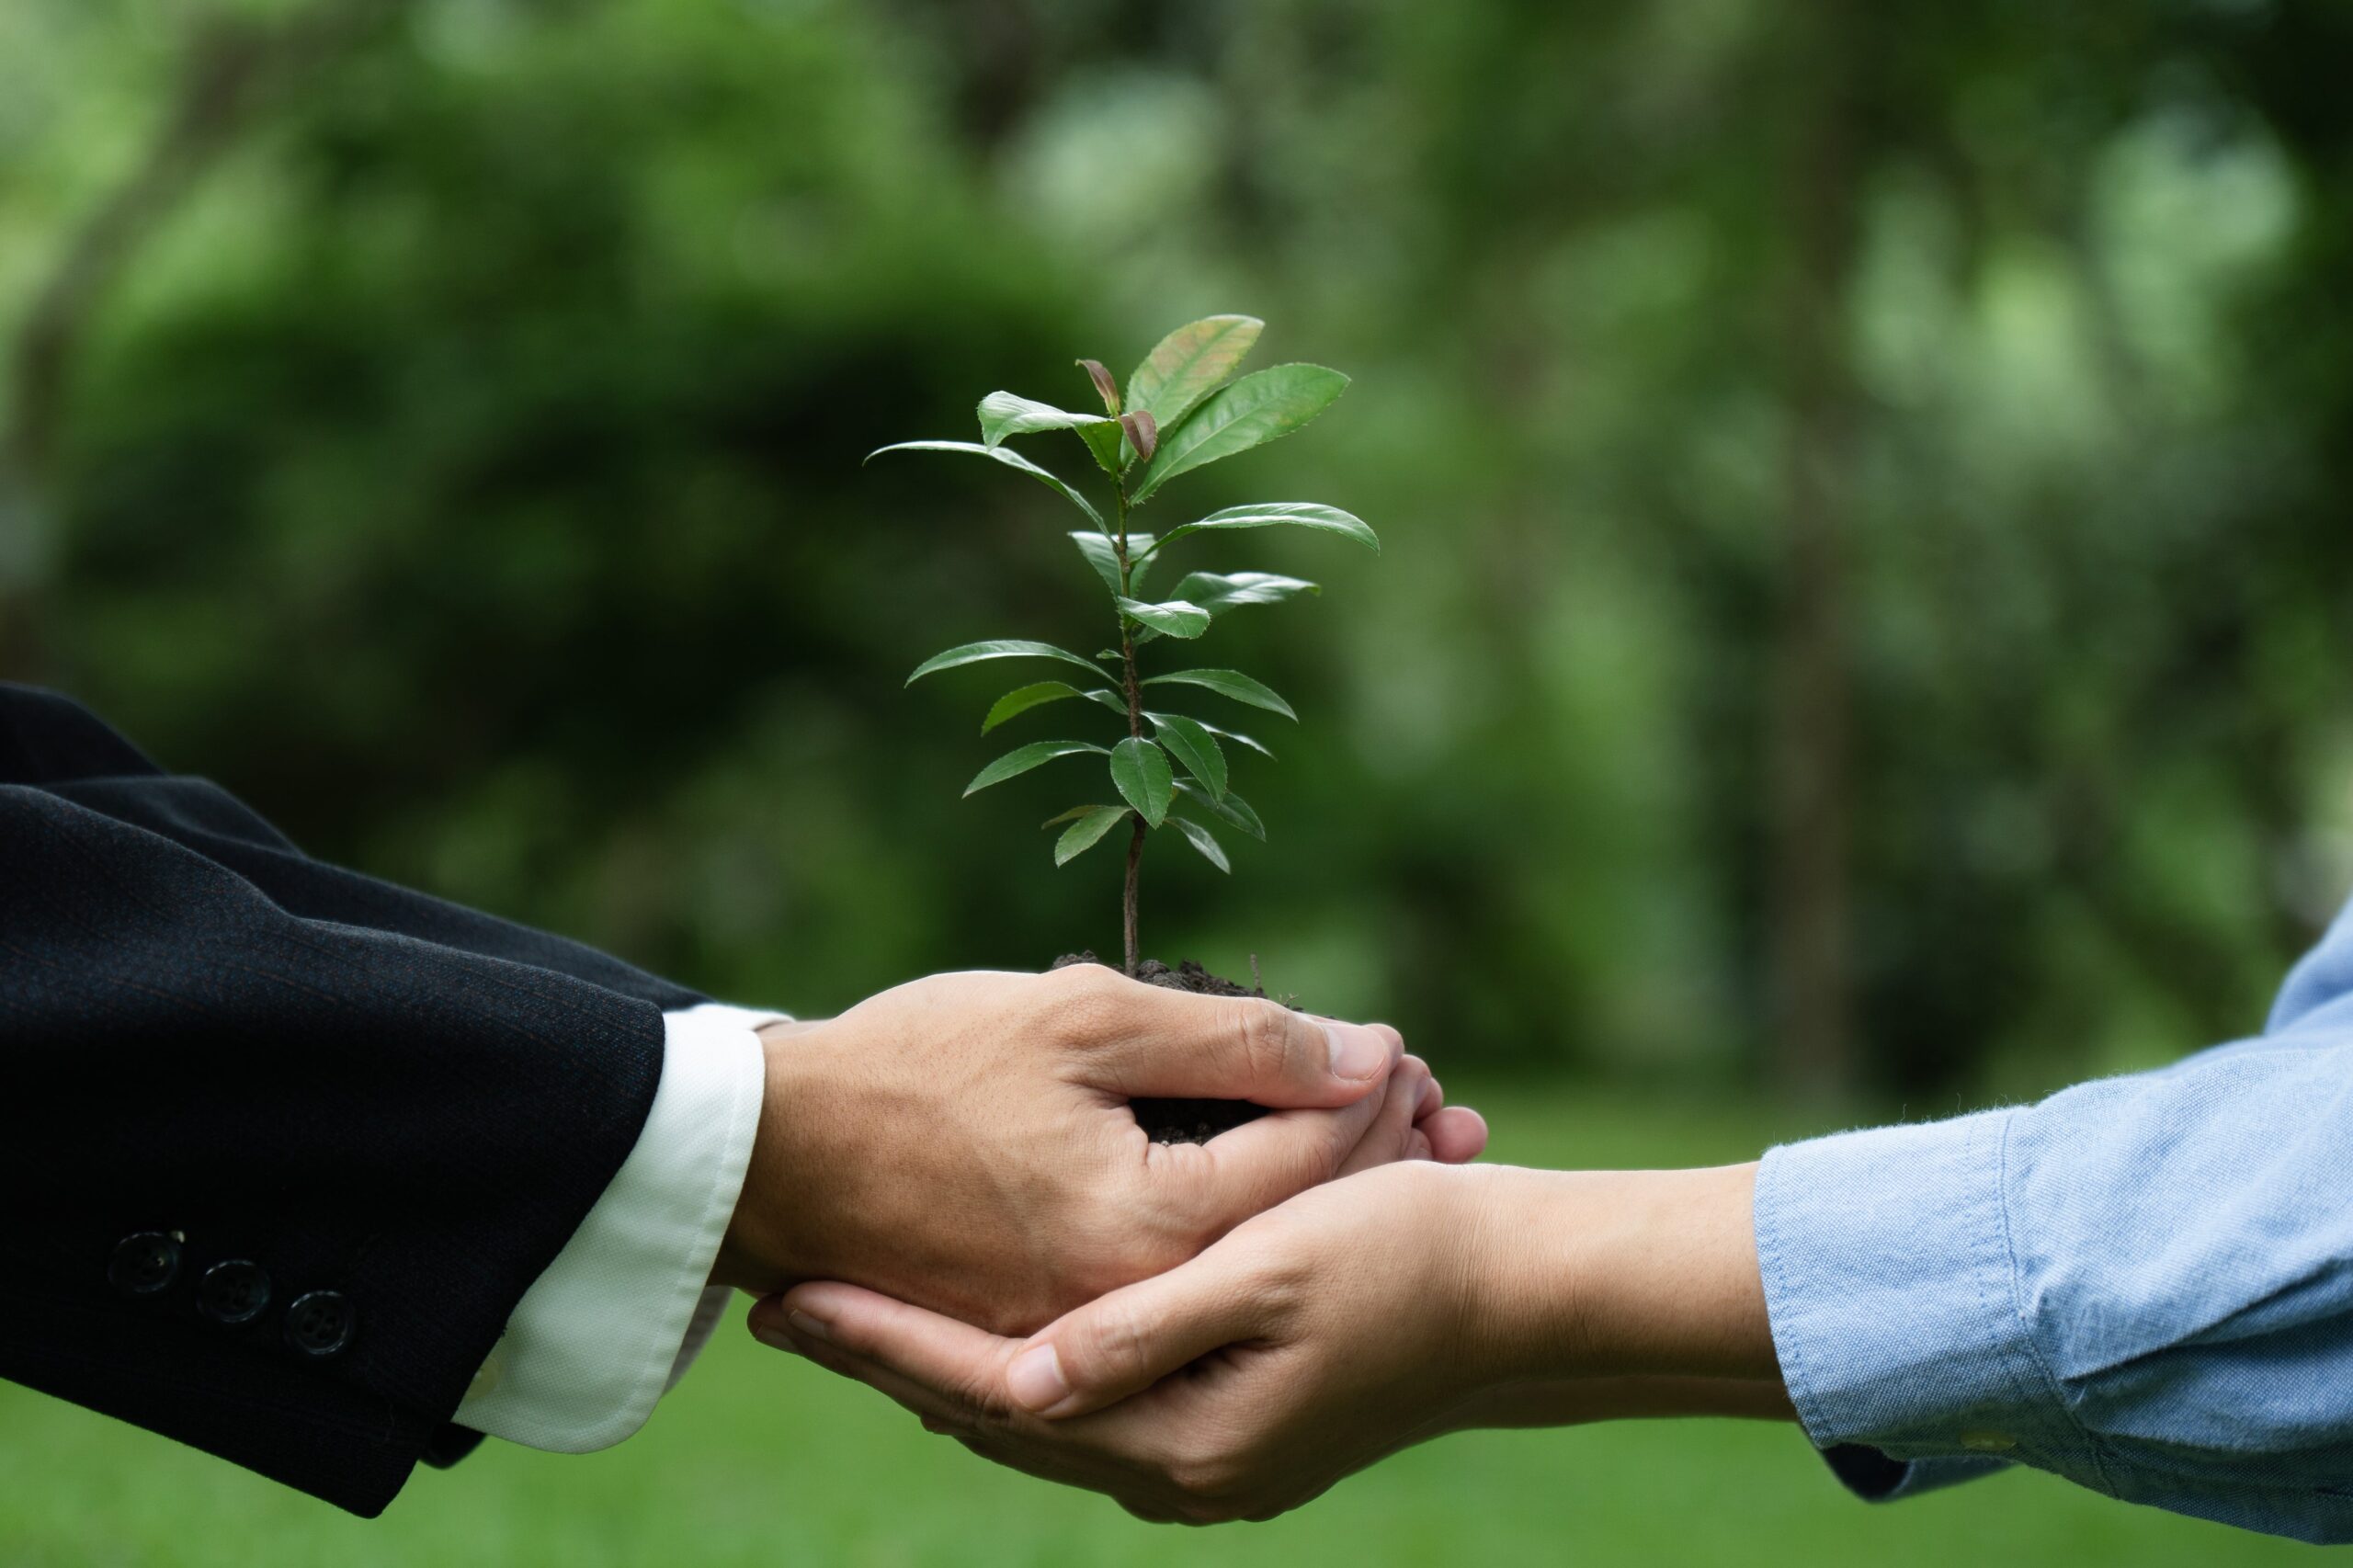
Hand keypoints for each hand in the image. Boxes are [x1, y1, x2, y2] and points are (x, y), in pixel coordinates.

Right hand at [710, 963, 1484, 1334]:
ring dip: (1322, 1204)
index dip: (1364, 1093)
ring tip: (1388, 1147)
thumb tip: (1360, 1054)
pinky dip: (1239, 1245)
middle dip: (1370, 1163)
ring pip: (1243, 1271)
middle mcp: (1130, 1312)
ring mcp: (1087, 1340)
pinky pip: (1175, 1298)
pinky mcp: (1049, 1339)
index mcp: (1143, 1236)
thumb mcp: (1080, 1015)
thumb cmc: (914, 1065)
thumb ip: (1231, 1043)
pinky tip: (1277, 1203)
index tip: (1406, 1047)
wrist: (765, 1153)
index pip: (1302, 1165)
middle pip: (1293, 1234)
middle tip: (1438, 1107)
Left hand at [753, 1161, 1787, 1522]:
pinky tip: (981, 1333)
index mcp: (1184, 1443)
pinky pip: (1088, 1408)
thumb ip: (1140, 1331)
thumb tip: (1019, 1381)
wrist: (1524, 1295)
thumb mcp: (1269, 1271)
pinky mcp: (1228, 1432)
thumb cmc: (1407, 1256)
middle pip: (996, 1422)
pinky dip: (1019, 1368)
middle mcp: (1182, 1474)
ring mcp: (1206, 1462)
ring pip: (1036, 1421)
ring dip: (942, 1366)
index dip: (883, 1343)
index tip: (790, 1299)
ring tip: (852, 1315)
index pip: (991, 1397)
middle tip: (785, 1304)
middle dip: (889, 1359)